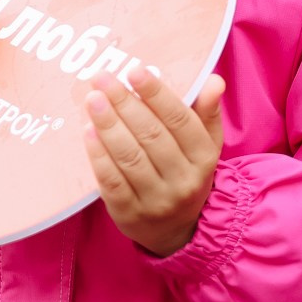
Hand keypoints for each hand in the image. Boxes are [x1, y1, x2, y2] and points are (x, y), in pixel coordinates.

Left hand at [85, 68, 224, 258]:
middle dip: (124, 103)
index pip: (179, 120)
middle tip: (102, 78)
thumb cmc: (186, 173)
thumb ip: (207, 112)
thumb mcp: (205, 145)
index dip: (156, 93)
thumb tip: (214, 80)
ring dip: (108, 125)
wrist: (177, 231)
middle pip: (151, 136)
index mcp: (204, 157)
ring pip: (130, 157)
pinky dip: (98, 156)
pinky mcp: (129, 214)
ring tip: (92, 100)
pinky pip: (112, 182)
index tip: (134, 70)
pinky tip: (87, 132)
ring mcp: (156, 200)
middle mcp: (183, 180)